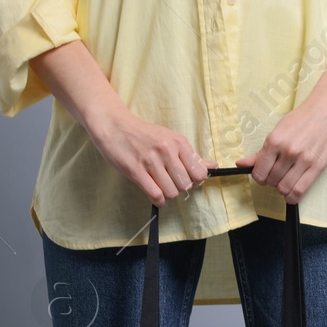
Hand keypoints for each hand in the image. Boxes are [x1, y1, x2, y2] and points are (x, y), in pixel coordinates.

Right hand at [89, 107, 214, 205]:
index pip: (199, 173)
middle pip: (186, 185)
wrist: (114, 125)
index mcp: (178, 142)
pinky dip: (158, 200)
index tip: (185, 179)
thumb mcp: (170, 139)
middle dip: (179, 188)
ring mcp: (151, 161)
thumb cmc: (143, 135)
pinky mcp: (136, 171)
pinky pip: (156, 195)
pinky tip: (155, 195)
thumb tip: (212, 166)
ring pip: (172, 192)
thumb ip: (190, 155)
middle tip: (170, 182)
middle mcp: (167, 151)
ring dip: (167, 195)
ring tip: (160, 187)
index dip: (195, 181)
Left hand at [235, 44, 326, 203]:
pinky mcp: (318, 166)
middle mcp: (288, 151)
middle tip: (278, 174)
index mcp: (274, 141)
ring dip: (282, 189)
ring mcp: (303, 160)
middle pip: (271, 181)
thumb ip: (261, 151)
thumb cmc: (304, 118)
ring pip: (284, 188)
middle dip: (272, 181)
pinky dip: (293, 196)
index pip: (259, 172)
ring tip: (286, 180)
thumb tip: (241, 164)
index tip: (264, 175)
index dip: (259, 177)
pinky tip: (293, 192)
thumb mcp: (278, 130)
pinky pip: (300, 191)